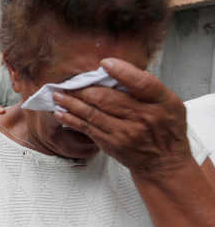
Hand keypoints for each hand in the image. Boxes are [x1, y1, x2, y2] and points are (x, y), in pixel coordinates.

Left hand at [52, 58, 190, 171]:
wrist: (163, 163)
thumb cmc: (165, 129)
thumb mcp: (169, 104)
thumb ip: (147, 88)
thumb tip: (118, 70)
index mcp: (162, 102)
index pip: (142, 83)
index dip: (122, 71)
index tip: (105, 63)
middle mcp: (144, 117)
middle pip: (108, 98)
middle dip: (83, 89)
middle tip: (67, 83)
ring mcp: (126, 132)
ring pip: (93, 113)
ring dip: (71, 103)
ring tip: (57, 95)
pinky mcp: (112, 143)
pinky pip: (88, 128)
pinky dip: (72, 119)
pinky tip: (61, 112)